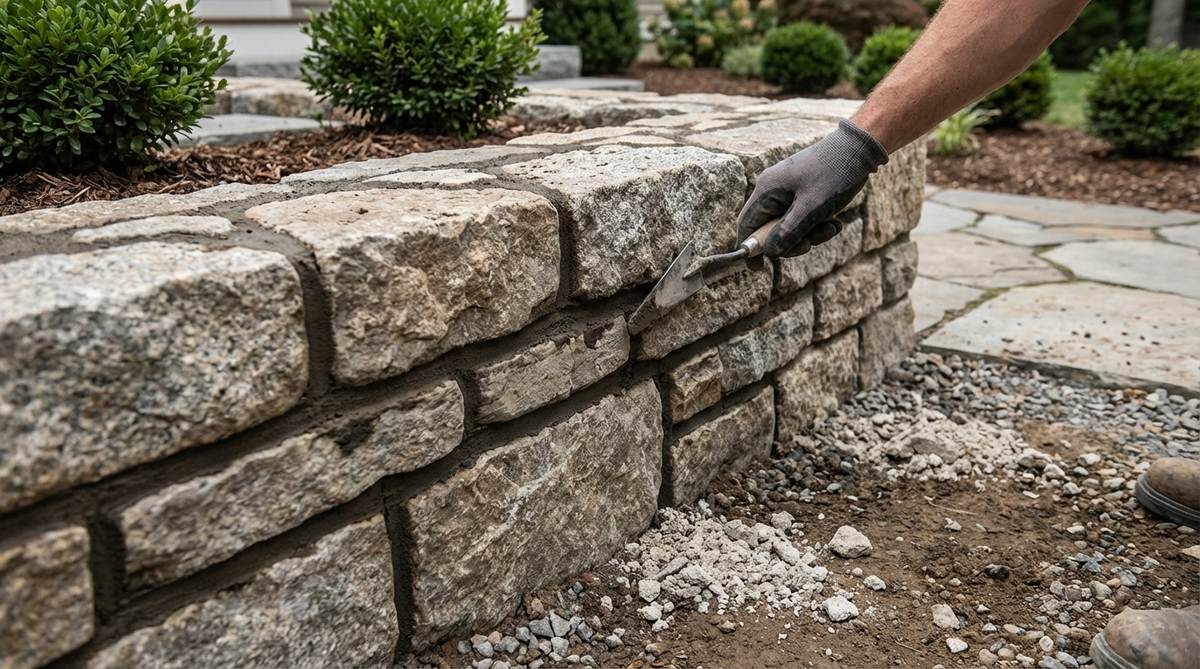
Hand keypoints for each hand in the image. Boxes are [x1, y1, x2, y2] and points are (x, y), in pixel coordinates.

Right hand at [736, 119, 888, 256]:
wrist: (859, 148)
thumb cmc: (835, 173)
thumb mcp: (812, 208)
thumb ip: (789, 232)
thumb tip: (770, 252)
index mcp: (767, 190)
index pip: (746, 224)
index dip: (749, 248)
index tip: (758, 268)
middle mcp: (772, 191)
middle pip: (769, 230)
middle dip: (791, 241)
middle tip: (812, 244)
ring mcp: (787, 192)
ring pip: (788, 227)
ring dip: (809, 235)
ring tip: (832, 227)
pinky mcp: (801, 194)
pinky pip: (801, 219)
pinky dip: (816, 225)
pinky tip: (834, 221)